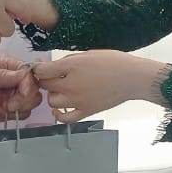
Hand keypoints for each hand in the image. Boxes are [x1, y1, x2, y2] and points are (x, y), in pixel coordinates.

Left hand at [0, 55, 42, 122]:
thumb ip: (1, 75)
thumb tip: (24, 74)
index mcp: (7, 65)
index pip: (28, 70)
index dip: (29, 82)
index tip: (22, 92)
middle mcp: (13, 79)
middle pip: (34, 86)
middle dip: (26, 96)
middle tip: (11, 104)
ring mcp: (13, 94)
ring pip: (33, 99)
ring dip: (24, 105)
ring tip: (7, 107)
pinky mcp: (11, 109)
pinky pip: (25, 112)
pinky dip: (19, 114)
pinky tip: (6, 112)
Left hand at [33, 50, 169, 122]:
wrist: (132, 78)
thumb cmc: (112, 61)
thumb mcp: (86, 54)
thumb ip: (67, 61)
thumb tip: (51, 65)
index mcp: (71, 67)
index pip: (41, 70)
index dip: (38, 68)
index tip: (42, 67)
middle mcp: (71, 85)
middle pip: (45, 85)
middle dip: (46, 80)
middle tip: (53, 76)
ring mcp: (78, 101)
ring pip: (52, 101)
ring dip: (54, 95)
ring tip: (62, 89)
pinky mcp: (86, 112)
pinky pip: (65, 118)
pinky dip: (59, 114)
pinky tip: (60, 108)